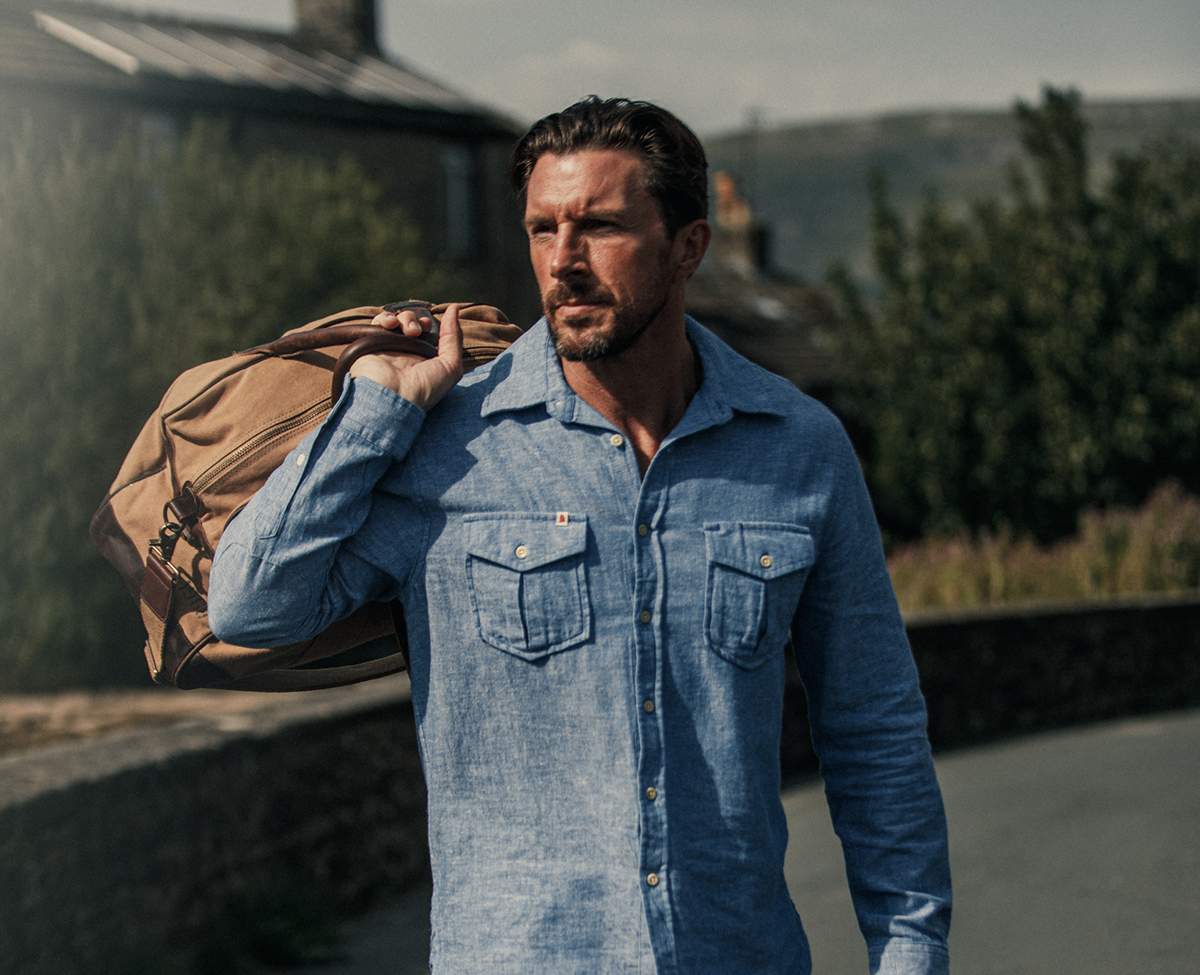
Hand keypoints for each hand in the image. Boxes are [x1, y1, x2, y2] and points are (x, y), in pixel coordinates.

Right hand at [348, 303, 463, 411]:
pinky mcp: (371, 344)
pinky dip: (385, 318)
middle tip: (418, 330)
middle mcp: (405, 353)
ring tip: (409, 331)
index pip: (426, 332)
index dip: (429, 324)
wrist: (392, 398)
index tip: (429, 325)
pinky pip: (378, 323)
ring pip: (397, 320)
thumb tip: (454, 308)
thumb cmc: (424, 388)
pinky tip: (391, 325)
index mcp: (423, 359)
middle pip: (412, 323)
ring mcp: (388, 348)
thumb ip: (454, 337)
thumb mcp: (451, 366)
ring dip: (405, 319)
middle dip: (417, 320)